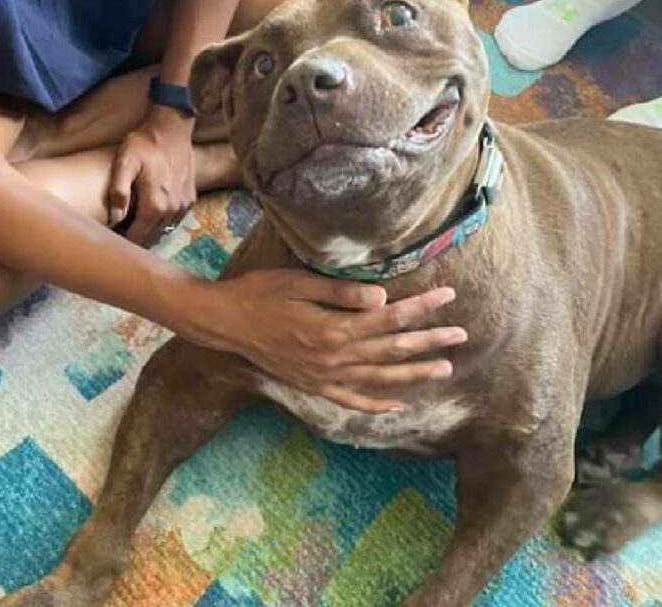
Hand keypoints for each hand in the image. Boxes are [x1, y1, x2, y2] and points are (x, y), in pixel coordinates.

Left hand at [109, 105, 195, 246]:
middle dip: (137, 239)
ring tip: (135, 224)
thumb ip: (118, 191)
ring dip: (150, 231)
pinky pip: (174, 221)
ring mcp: (183, 206)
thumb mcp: (124, 162)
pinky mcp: (190, 200)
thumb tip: (114, 218)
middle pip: (151, 238)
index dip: (124, 242)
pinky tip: (152, 212)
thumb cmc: (145, 144)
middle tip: (121, 232)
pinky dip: (163, 222)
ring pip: (164, 231)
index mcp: (154, 205)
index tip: (113, 239)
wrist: (172, 128)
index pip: (138, 238)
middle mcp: (172, 210)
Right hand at [189, 269, 464, 412]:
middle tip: (461, 334)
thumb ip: (343, 293)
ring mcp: (324, 377)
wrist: (226, 322)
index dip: (421, 307)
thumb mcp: (300, 283)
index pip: (389, 318)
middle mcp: (333, 358)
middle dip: (429, 340)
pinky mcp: (313, 386)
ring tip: (444, 368)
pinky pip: (351, 400)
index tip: (448, 295)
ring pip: (379, 379)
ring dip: (414, 374)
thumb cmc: (261, 293)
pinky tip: (397, 404)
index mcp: (333, 329)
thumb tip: (384, 299)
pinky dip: (376, 404)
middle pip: (392, 349)